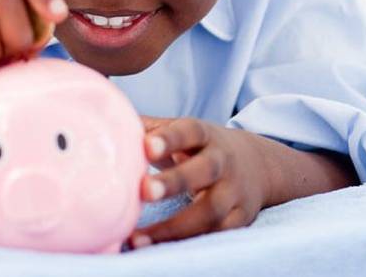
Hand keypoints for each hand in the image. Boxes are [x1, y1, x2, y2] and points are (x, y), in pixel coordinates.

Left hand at [129, 116, 272, 247]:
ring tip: (137, 237)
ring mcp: (234, 192)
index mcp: (206, 135)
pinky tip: (158, 247)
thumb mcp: (183, 131)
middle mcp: (223, 162)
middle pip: (204, 170)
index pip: (189, 132)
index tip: (146, 146)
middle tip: (144, 191)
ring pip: (211, 211)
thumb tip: (108, 118)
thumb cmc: (202, 147)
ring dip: (174, 226)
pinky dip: (188, 243)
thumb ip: (150, 128)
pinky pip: (215, 235)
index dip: (169, 139)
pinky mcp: (239, 219)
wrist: (258, 164)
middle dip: (175, 181)